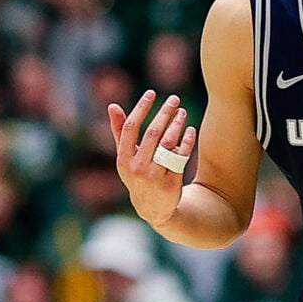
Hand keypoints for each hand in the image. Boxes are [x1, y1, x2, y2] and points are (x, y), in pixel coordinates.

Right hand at [107, 90, 195, 229]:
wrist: (152, 208)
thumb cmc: (137, 174)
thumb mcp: (125, 157)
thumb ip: (119, 131)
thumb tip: (112, 105)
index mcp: (124, 160)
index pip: (131, 128)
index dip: (141, 108)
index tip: (152, 93)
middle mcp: (137, 168)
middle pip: (153, 134)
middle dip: (164, 113)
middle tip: (174, 99)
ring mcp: (155, 177)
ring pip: (169, 145)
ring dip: (177, 125)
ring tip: (182, 112)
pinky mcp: (171, 185)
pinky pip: (181, 158)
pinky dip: (187, 142)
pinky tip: (190, 130)